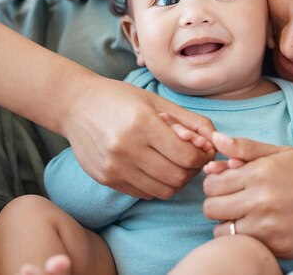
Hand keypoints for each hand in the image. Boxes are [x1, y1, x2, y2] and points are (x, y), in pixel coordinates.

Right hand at [61, 75, 215, 199]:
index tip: (204, 149)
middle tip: (193, 158)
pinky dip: (157, 185)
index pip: (186, 156)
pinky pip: (144, 193)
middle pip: (177, 177)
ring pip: (163, 190)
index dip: (203, 156)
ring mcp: (114, 167)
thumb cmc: (120, 98)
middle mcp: (126, 148)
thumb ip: (190, 121)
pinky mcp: (106, 179)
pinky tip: (156, 167)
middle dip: (193, 170)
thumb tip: (217, 140)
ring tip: (176, 163)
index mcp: (142, 124)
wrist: (75, 106)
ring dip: (177, 180)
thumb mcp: (157, 101)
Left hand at [202, 133, 292, 257]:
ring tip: (244, 215)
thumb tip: (215, 138)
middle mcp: (261, 201)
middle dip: (217, 204)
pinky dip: (244, 238)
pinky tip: (257, 228)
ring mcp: (268, 227)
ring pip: (222, 231)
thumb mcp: (280, 152)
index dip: (215, 184)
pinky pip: (242, 245)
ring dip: (228, 224)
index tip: (226, 184)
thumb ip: (245, 147)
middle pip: (211, 208)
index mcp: (259, 173)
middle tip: (232, 200)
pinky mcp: (275, 246)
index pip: (211, 184)